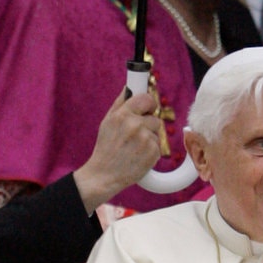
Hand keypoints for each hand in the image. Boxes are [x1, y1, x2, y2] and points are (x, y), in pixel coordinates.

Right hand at [74, 88, 162, 213]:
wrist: (104, 175)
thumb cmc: (105, 148)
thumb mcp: (107, 122)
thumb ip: (119, 103)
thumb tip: (129, 88)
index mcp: (123, 115)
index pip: (146, 99)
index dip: (148, 104)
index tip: (147, 109)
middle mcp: (135, 125)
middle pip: (154, 118)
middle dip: (147, 125)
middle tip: (134, 136)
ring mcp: (145, 139)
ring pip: (156, 133)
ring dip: (149, 139)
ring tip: (133, 148)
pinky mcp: (153, 153)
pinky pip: (158, 146)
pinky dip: (150, 152)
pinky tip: (138, 156)